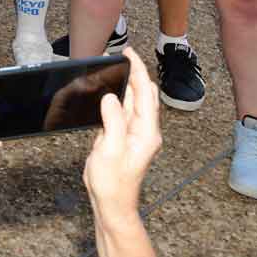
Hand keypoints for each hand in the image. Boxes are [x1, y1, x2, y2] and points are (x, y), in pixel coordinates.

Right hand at [83, 49, 162, 220]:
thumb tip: (110, 97)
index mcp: (146, 132)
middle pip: (143, 94)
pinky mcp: (125, 137)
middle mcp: (144, 130)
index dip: (137, 70)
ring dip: (127, 83)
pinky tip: (109, 92)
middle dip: (135, 73)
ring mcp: (135, 134)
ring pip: (134, 101)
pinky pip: (124, 111)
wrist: (113, 203)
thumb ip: (113, 122)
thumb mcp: (110, 150)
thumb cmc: (113, 182)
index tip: (129, 53)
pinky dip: (119, 97)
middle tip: (121, 56)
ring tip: (115, 68)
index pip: (144, 93)